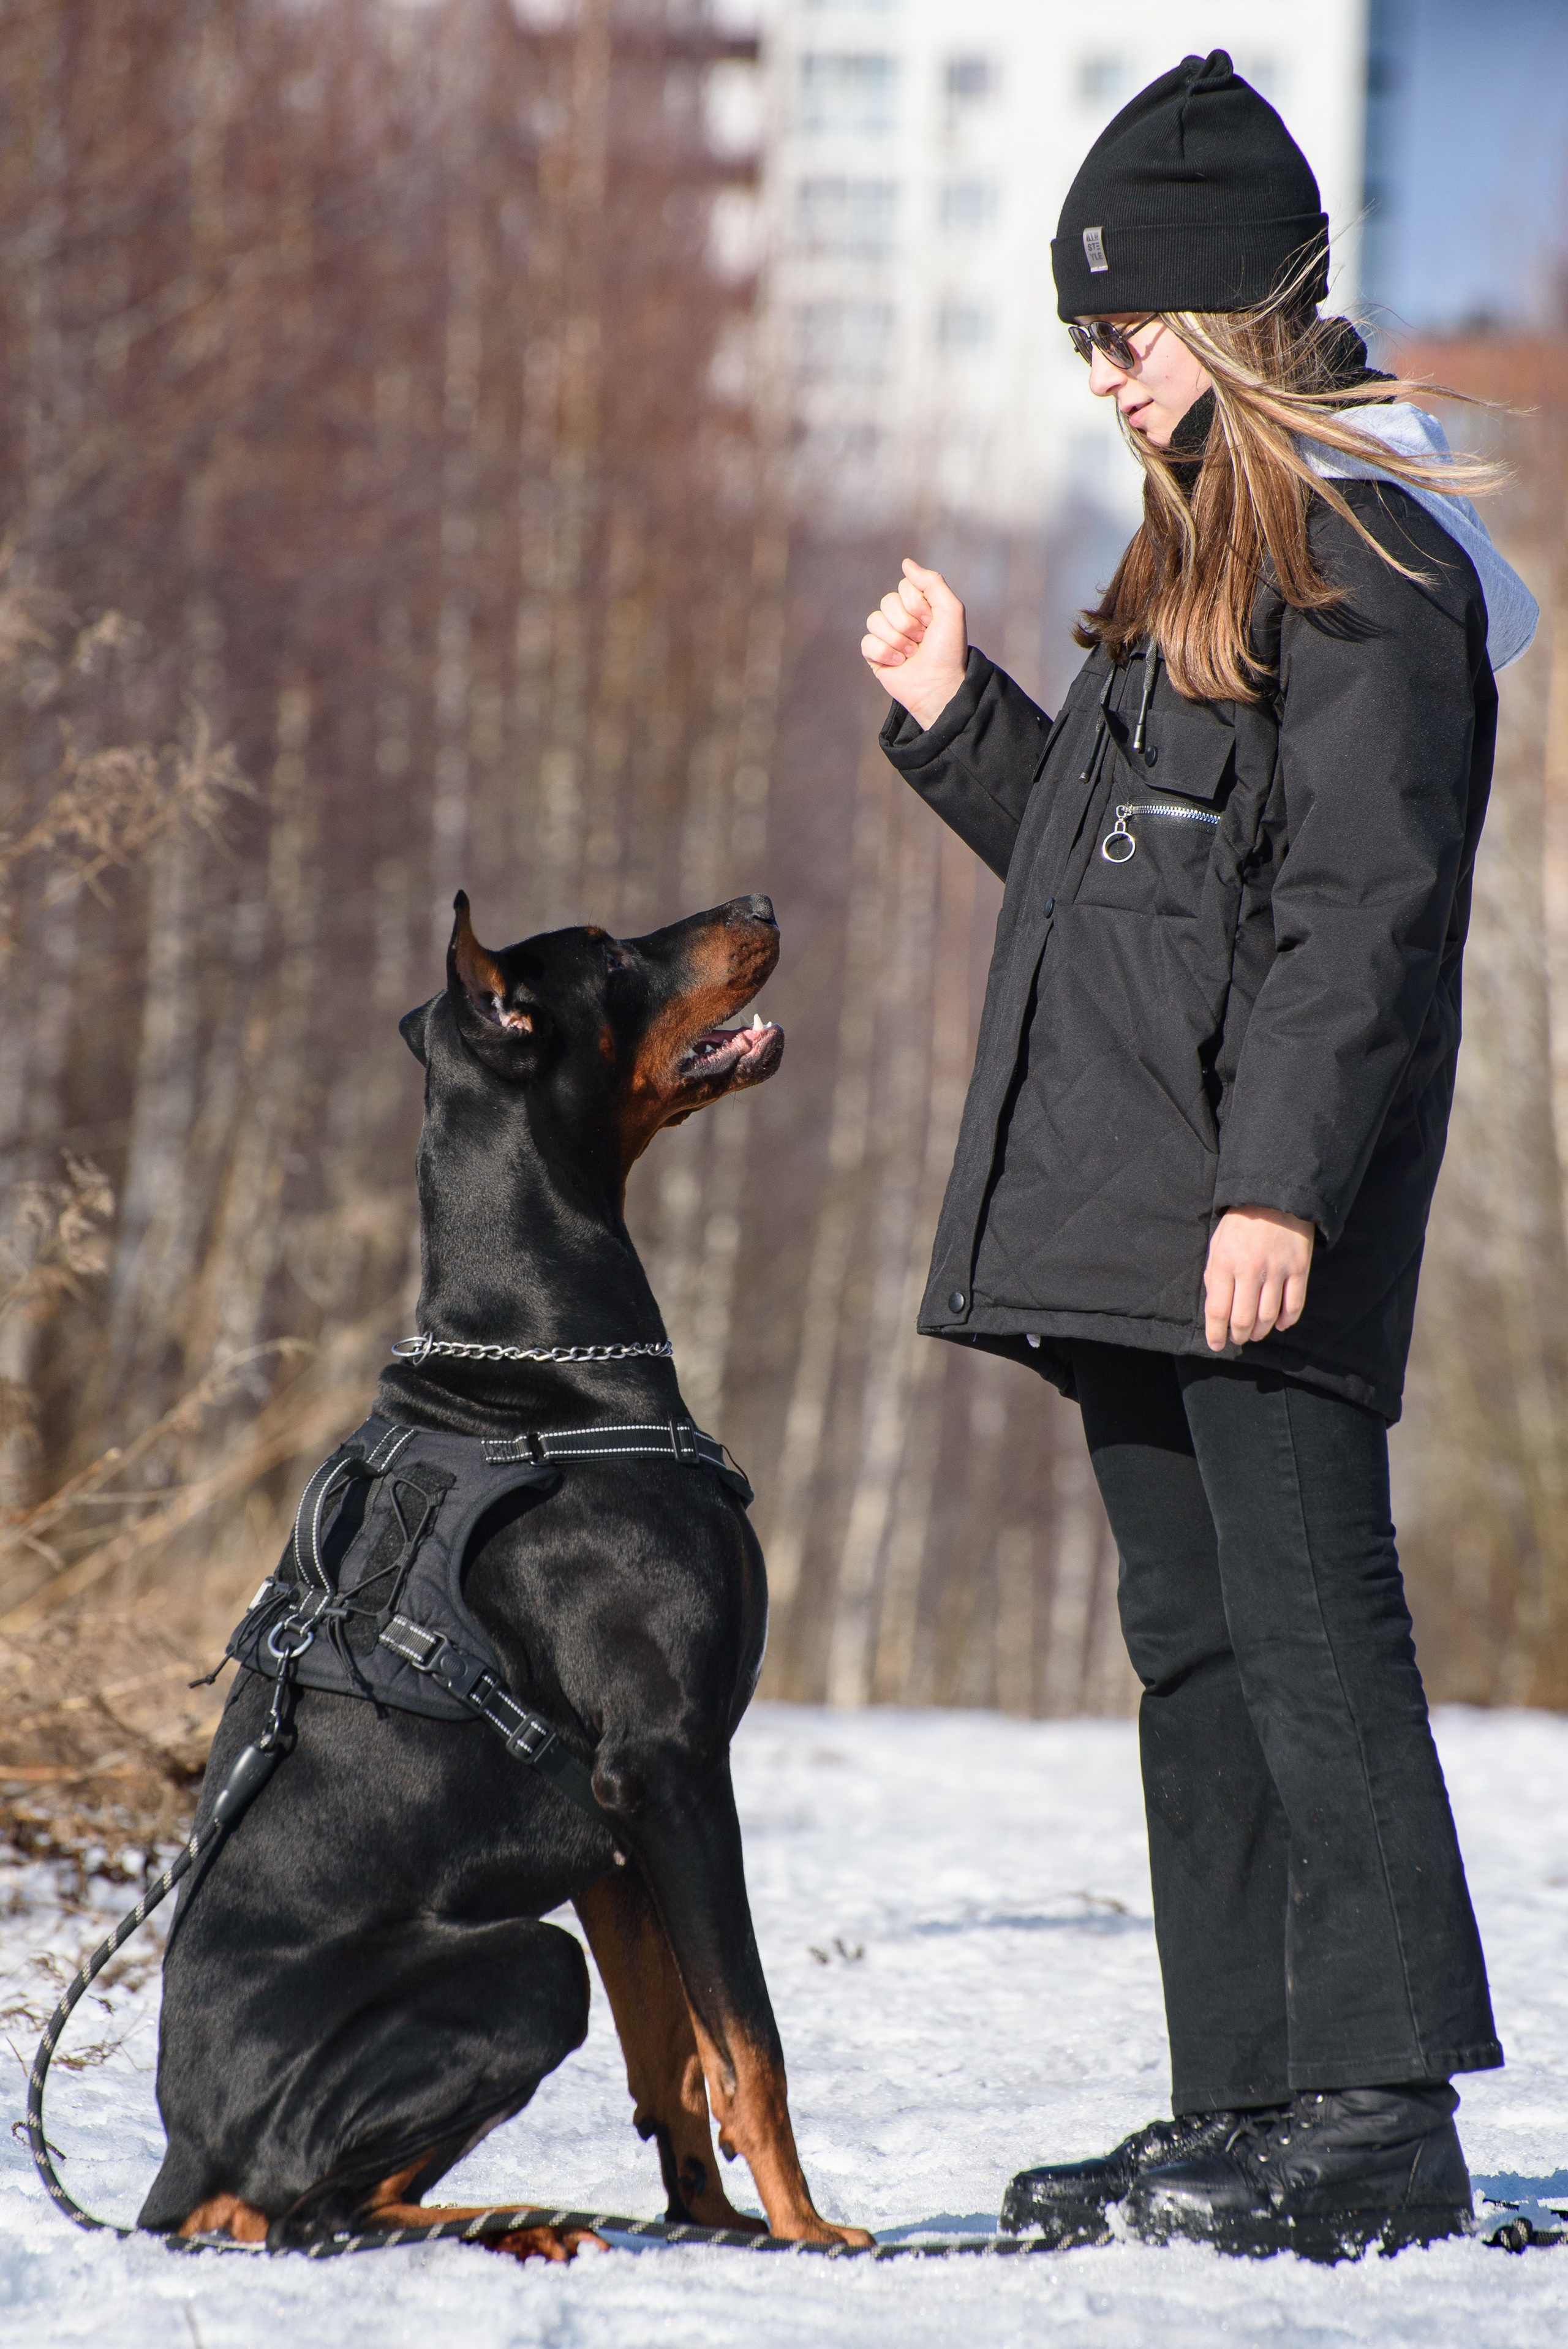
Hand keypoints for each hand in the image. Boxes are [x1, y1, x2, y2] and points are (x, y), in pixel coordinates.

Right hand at [860, 559, 968, 729]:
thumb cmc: (949, 652)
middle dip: (908, 624)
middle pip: (887, 602)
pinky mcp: (875, 656)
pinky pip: (867, 642)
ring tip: (912, 654)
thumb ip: (932, 582)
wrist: (940, 687)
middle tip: (923, 641)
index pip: (904, 587)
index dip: (918, 604)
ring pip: (874, 620)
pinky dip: (884, 653)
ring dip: (897, 640)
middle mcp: (902, 618)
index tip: (932, 622)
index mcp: (919, 605)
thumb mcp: (951, 610)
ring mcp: (887, 637)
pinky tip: (898, 664)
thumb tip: (905, 563)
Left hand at [1203, 1207, 1314, 1351]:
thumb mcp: (1217, 1243)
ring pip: (1268, 1317)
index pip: (1217, 1310)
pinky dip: (1286, 1321)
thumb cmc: (1241, 1222)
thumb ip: (1214, 1275)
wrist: (1276, 1197)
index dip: (1215, 1333)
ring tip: (1255, 1334)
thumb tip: (1216, 1307)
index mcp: (1225, 1262)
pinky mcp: (1299, 1269)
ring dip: (1260, 1332)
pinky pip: (1294, 1305)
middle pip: (1243, 1319)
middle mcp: (1250, 1269)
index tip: (1216, 1345)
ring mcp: (1277, 1270)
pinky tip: (1278, 1324)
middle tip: (1238, 1339)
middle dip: (1239, 1336)